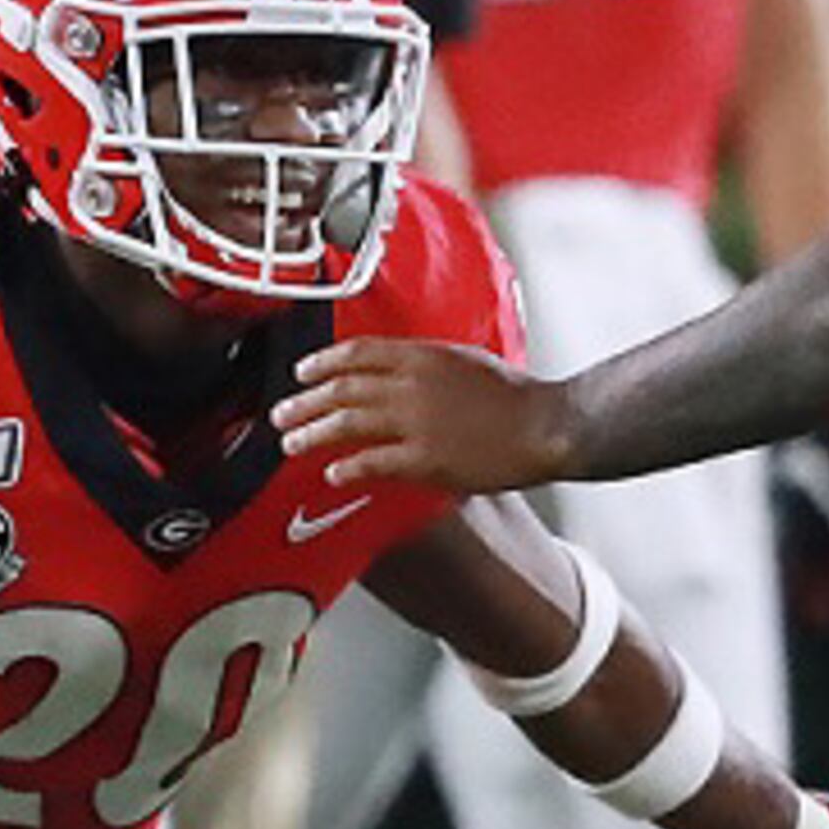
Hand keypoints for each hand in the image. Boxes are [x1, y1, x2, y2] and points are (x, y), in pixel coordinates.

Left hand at [277, 340, 574, 493]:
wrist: (546, 424)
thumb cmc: (515, 396)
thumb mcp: (464, 359)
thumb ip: (425, 364)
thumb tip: (395, 369)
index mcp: (423, 356)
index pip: (356, 353)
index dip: (322, 363)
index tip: (302, 373)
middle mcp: (413, 385)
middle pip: (342, 389)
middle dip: (304, 402)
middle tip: (282, 414)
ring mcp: (417, 423)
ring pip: (348, 424)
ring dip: (313, 434)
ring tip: (292, 444)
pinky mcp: (426, 459)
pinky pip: (373, 463)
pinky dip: (348, 468)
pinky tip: (334, 474)